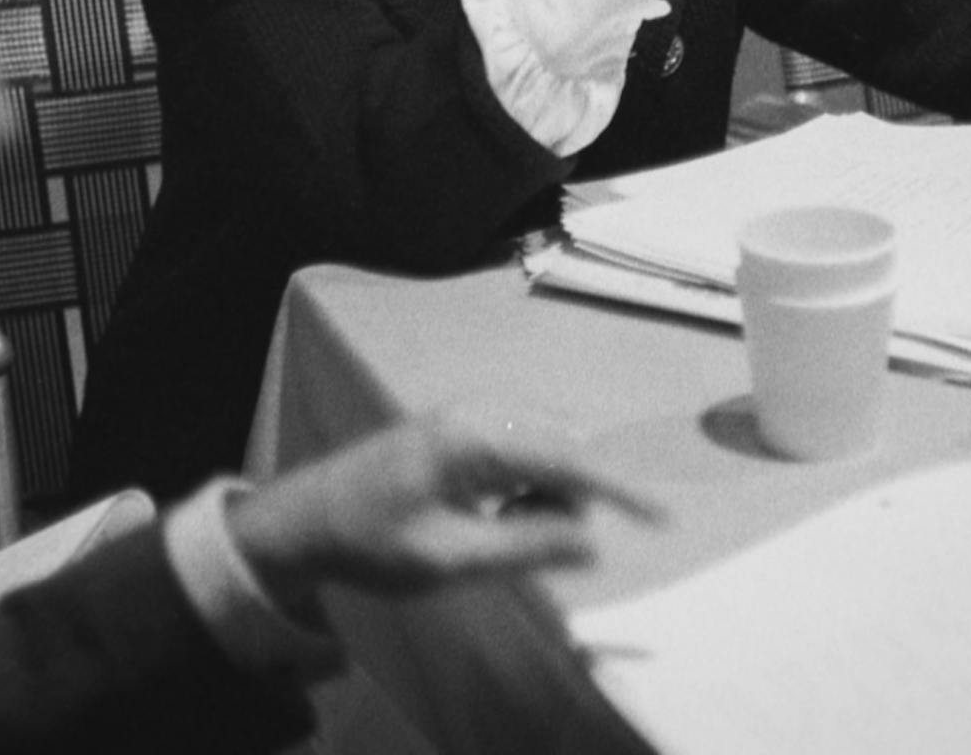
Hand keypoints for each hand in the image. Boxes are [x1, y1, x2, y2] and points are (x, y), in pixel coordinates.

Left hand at [224, 410, 665, 620]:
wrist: (305, 517)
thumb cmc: (372, 542)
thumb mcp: (449, 559)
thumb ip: (525, 546)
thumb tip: (594, 540)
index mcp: (476, 439)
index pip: (570, 459)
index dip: (622, 490)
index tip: (665, 518)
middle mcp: (480, 410)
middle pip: (564, 448)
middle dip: (569, 499)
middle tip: (530, 545)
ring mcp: (471, 411)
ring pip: (547, 446)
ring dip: (546, 492)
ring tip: (498, 531)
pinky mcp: (464, 421)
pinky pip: (524, 444)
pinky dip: (528, 481)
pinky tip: (494, 510)